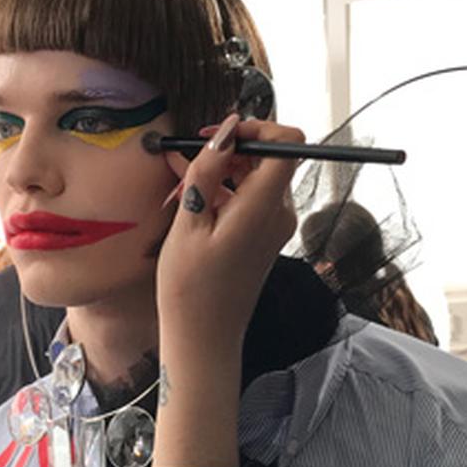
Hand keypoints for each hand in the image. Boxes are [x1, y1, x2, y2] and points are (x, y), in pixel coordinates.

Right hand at [151, 114, 302, 466]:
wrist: (204, 338)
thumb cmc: (190, 287)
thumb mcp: (189, 222)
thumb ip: (208, 170)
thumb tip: (226, 129)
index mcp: (264, 207)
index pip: (288, 143)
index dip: (257, 127)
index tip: (219, 136)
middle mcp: (279, 213)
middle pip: (267, 157)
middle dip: (227, 150)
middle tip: (184, 159)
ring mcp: (273, 225)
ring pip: (253, 177)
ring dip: (218, 172)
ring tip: (177, 185)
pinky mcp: (263, 236)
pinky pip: (247, 198)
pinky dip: (220, 192)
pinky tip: (187, 204)